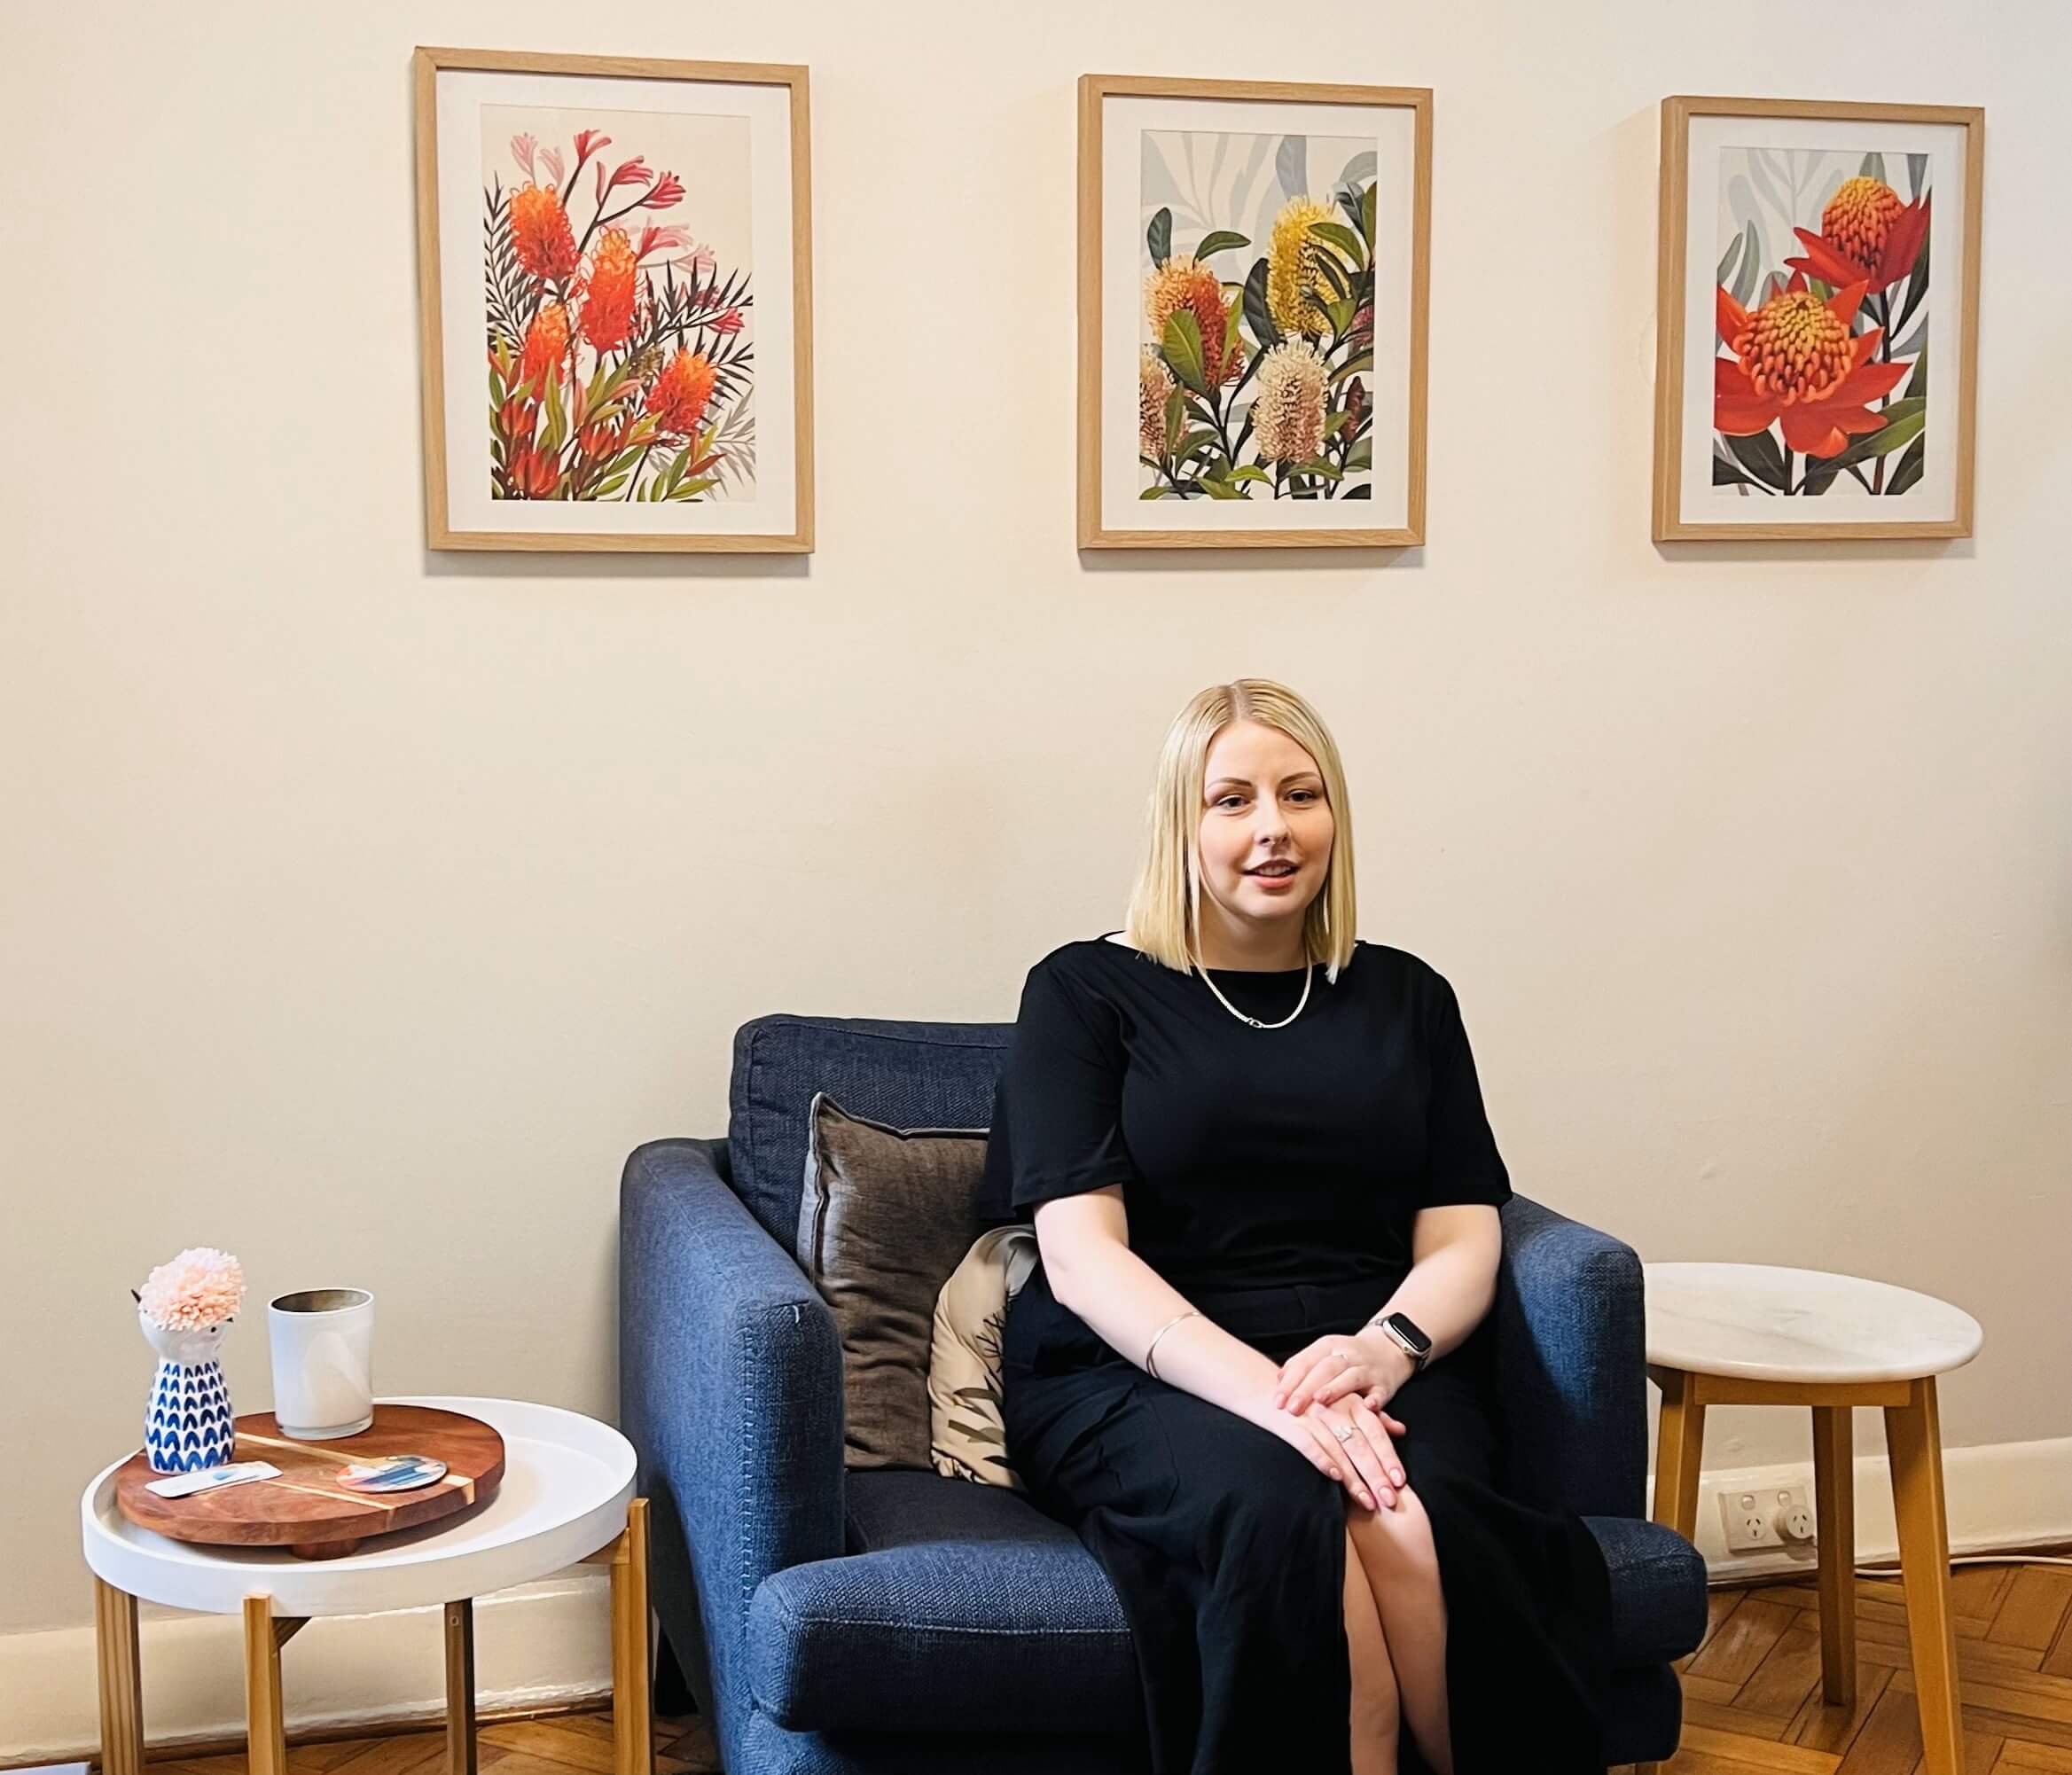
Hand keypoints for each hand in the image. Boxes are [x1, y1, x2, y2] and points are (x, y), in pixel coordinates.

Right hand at [1259, 1389, 1409, 1510]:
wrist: (1266, 1386)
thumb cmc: (1312, 1398)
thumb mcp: (1344, 1401)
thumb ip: (1373, 1416)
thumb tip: (1401, 1430)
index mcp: (1352, 1402)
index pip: (1376, 1433)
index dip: (1389, 1457)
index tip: (1401, 1482)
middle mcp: (1336, 1408)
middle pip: (1361, 1446)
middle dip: (1376, 1475)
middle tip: (1390, 1500)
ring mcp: (1313, 1416)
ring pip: (1339, 1450)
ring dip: (1355, 1479)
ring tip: (1368, 1502)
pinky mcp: (1292, 1424)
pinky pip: (1309, 1444)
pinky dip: (1323, 1459)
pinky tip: (1335, 1477)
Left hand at [1276, 1328, 1414, 1417]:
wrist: (1388, 1348)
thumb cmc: (1346, 1358)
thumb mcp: (1323, 1355)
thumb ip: (1302, 1366)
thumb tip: (1277, 1379)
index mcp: (1328, 1346)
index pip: (1305, 1362)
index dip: (1290, 1382)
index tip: (1277, 1401)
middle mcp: (1347, 1354)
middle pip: (1324, 1369)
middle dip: (1307, 1389)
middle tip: (1292, 1409)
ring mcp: (1367, 1368)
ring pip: (1350, 1376)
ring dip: (1336, 1388)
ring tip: (1320, 1400)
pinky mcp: (1385, 1383)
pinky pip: (1380, 1391)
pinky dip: (1375, 1399)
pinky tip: (1368, 1407)